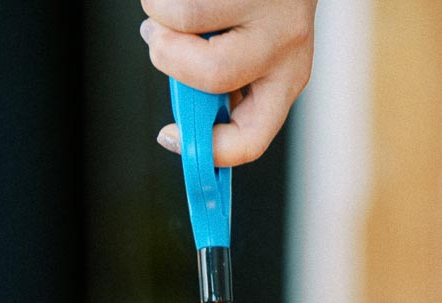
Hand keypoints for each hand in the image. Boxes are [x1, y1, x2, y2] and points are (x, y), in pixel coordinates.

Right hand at [140, 1, 317, 165]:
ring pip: (187, 18)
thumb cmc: (255, 5)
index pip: (251, 139)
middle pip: (214, 74)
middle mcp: (285, 45)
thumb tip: (181, 97)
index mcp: (285, 81)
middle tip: (156, 38)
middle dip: (168, 57)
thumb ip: (219, 79)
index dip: (206, 149)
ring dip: (159, 11)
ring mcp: (269, 4)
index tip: (167, 134)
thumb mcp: (252, 50)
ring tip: (167, 3)